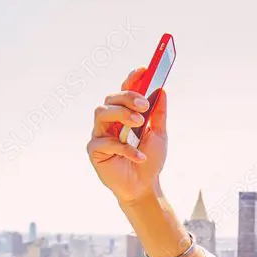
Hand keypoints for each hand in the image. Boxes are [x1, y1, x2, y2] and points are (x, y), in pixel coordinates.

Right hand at [87, 68, 168, 204]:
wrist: (144, 186)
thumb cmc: (149, 159)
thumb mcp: (159, 135)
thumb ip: (158, 114)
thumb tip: (161, 90)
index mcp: (124, 114)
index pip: (124, 91)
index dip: (132, 78)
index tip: (145, 69)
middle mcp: (110, 121)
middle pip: (110, 98)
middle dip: (127, 97)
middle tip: (144, 105)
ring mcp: (100, 134)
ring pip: (101, 113)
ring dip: (121, 114)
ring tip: (138, 123)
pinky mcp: (95, 151)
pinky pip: (105, 143)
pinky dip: (125, 148)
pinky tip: (140, 156)